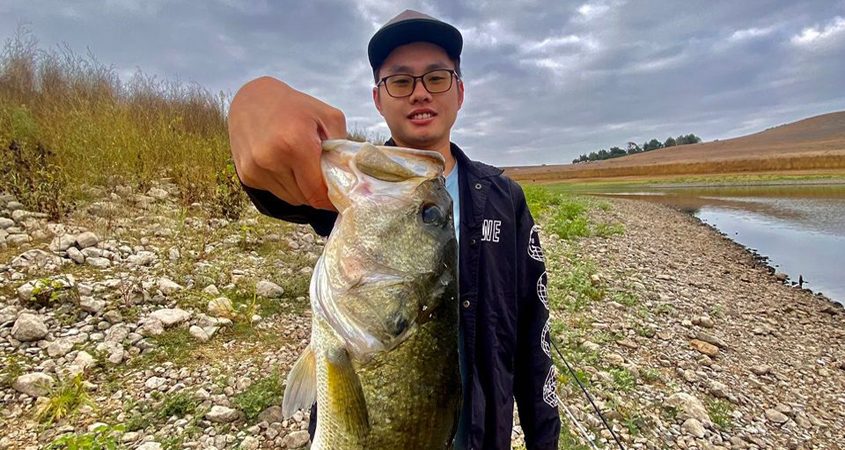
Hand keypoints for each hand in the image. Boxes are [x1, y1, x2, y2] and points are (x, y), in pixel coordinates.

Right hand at [228, 77, 345, 209]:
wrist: (252, 98)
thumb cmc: (295, 106)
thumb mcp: (328, 116)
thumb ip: (342, 148)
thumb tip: (349, 179)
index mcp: (295, 144)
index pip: (317, 193)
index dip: (331, 200)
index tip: (341, 198)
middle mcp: (271, 159)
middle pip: (305, 198)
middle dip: (318, 192)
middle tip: (322, 173)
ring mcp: (255, 169)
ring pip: (291, 198)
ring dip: (301, 189)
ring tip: (301, 164)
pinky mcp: (246, 175)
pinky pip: (276, 192)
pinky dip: (286, 184)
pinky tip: (284, 163)